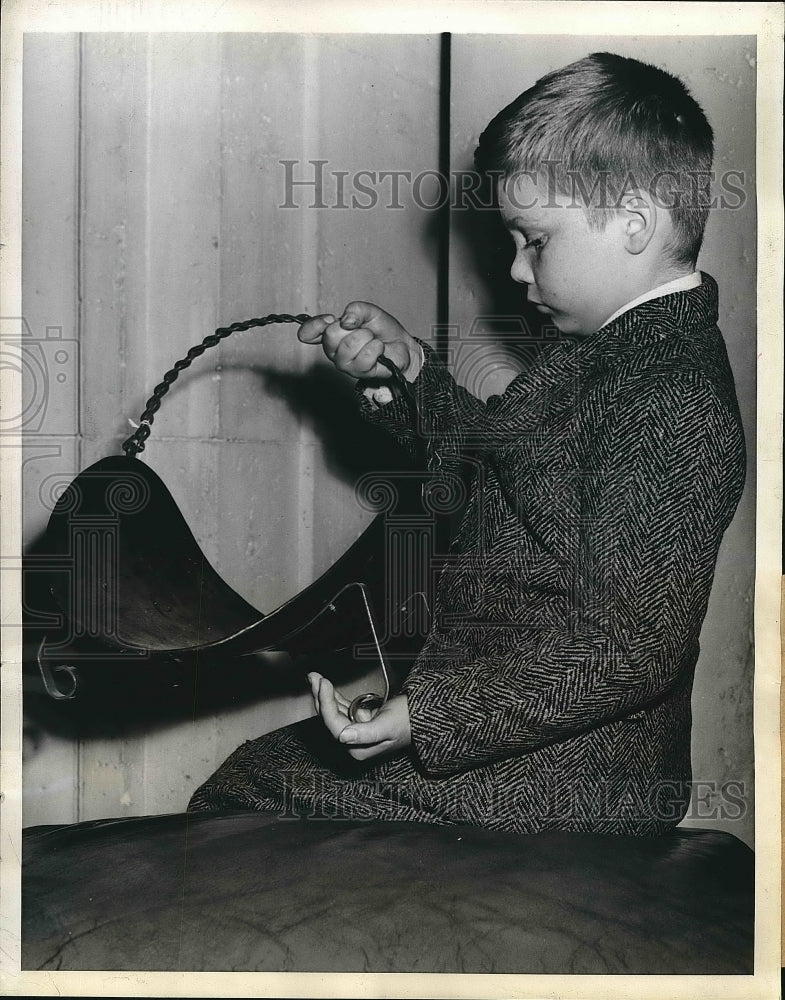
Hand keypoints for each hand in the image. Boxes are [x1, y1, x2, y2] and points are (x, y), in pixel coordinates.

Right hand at [297, 301, 421, 381]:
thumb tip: (346, 320)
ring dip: (367, 338)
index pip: (308, 332)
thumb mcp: (369, 311)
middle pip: (330, 335)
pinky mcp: (359, 373)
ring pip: (349, 345)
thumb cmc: (382, 329)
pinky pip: (364, 357)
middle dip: (353, 328)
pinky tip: (378, 350)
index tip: (330, 319)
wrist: (401, 345)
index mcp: (331, 333)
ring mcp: (345, 363)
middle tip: (364, 330)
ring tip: (373, 340)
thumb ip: (356, 309)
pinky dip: (376, 348)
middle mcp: (333, 350)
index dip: (315, 325)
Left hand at [307, 672, 410, 761]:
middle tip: (313, 677)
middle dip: (320, 696)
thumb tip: (342, 737)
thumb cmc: (408, 721)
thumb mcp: (387, 726)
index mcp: (358, 749)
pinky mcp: (359, 720)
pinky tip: (327, 686)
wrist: (423, 715)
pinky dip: (334, 696)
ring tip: (316, 677)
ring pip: (334, 710)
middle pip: (330, 718)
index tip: (324, 684)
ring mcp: (355, 730)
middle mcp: (353, 742)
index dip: (326, 703)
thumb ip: (364, 733)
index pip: (334, 725)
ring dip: (324, 694)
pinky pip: (343, 707)